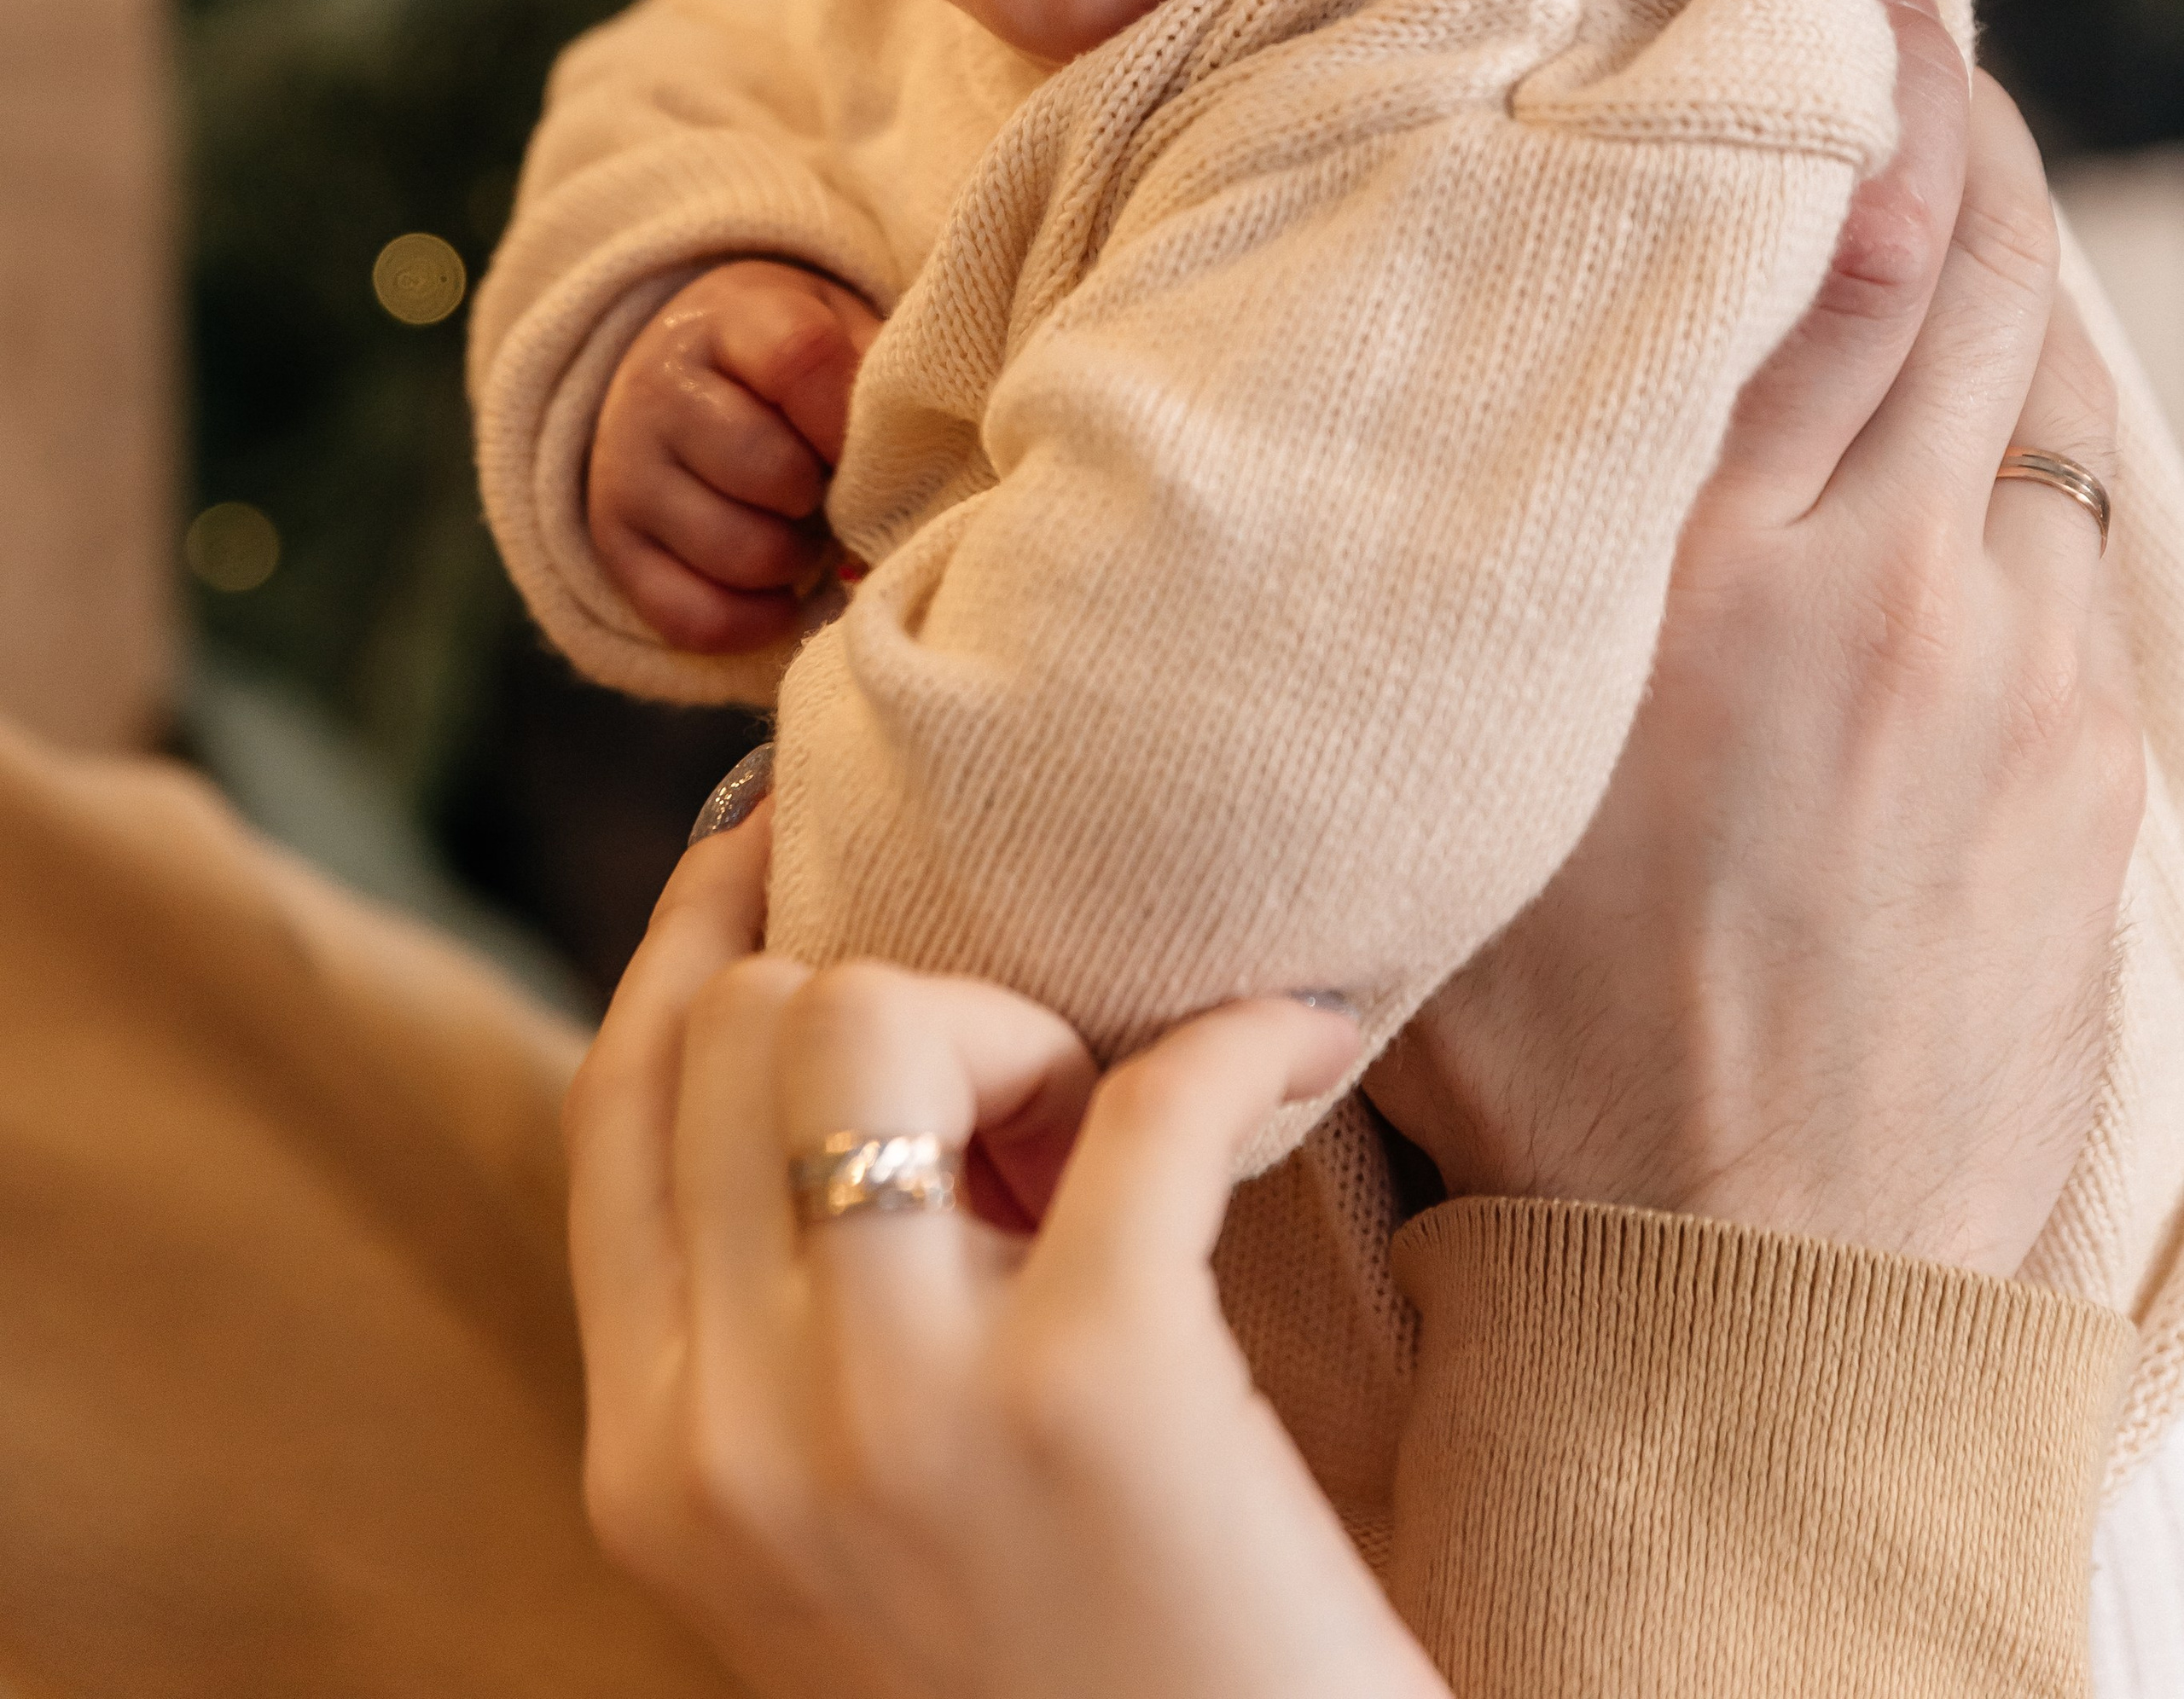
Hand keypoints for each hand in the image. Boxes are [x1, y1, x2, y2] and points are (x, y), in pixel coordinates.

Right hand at [568, 825, 1441, 1698]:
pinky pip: (1147, 1096)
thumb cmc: (1063, 1681)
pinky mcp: (1100, 1395)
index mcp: (649, 1467)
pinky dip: (1245, 1043)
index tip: (785, 834)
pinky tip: (1303, 1047)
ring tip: (1109, 1127)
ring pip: (869, 1016)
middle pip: (742, 1023)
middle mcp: (730, 1441)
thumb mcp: (828, 1526)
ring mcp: (899, 1418)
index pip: (615, 1094)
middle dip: (899, 1002)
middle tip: (1035, 1092)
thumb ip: (773, 1327)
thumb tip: (806, 1005)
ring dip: (1019, 1022)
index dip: (700, 926)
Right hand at [588, 259, 881, 656]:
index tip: (877, 447)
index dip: (850, 419)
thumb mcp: (843, 331)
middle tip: (838, 492)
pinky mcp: (615, 548)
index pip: (798, 359)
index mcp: (731, 319)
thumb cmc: (796, 364)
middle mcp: (662, 390)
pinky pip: (696, 617)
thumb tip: (923, 469)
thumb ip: (881, 380)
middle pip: (769, 469)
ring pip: (740, 553)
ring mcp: (628, 473)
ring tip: (809, 532)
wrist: (682, 372)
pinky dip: (757, 620)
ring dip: (797, 560)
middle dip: (827, 497)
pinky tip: (781, 590)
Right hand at [1367, 0, 2141, 1274]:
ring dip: (2001, 275)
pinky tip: (1979, 432)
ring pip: (2038, 388)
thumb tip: (1466, 377)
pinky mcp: (2093, 758)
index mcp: (1694, 573)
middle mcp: (1874, 586)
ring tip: (1945, 202)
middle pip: (1965, 269)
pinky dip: (2031, 448)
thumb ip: (1487, 566)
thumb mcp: (1459, 773)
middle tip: (1911, 27)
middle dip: (1953, 119)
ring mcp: (2014, 671)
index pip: (1817, 246)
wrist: (1755, 1280)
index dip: (1854, 84)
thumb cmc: (1549, 1035)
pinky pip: (2082, 537)